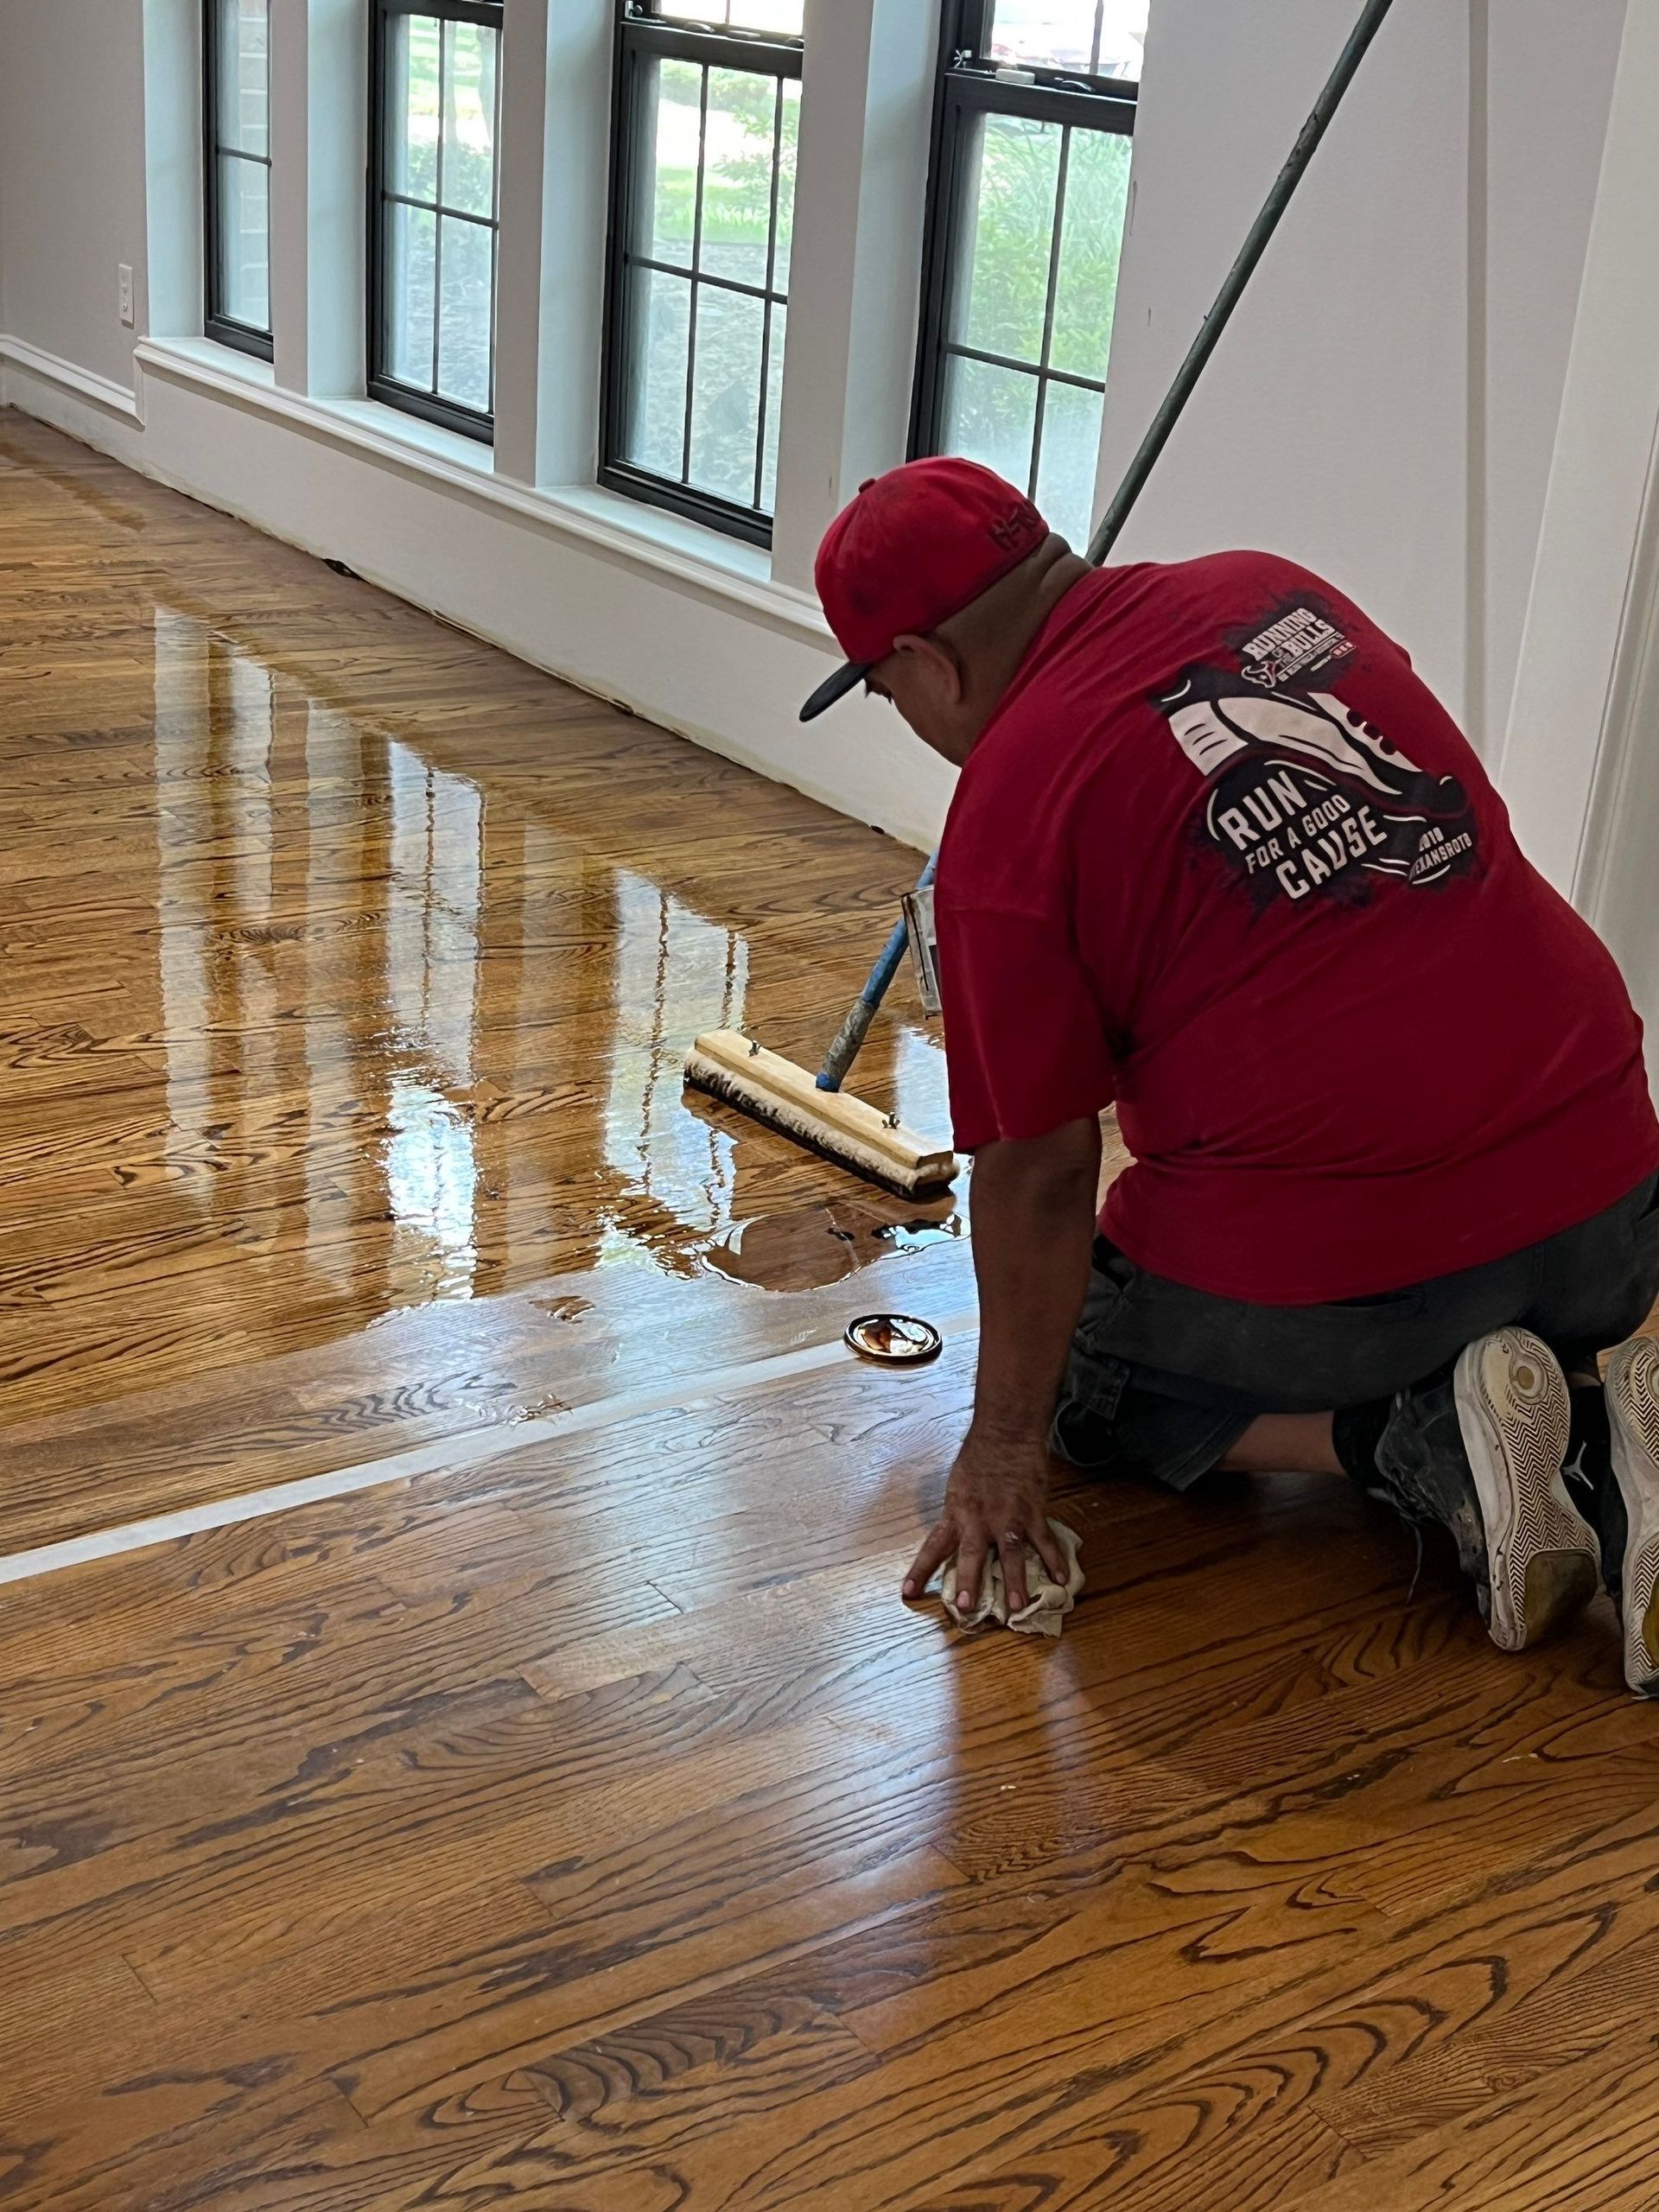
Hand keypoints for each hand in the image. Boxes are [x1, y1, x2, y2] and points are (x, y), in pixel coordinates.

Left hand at [903, 1429, 1066, 1615]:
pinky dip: (1054, 1560)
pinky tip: (1061, 1580)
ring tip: (1017, 1607)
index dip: (921, 1571)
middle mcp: (979, 1519)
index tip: (907, 1594)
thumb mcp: (958, 1487)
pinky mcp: (1033, 1511)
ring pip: (1011, 1553)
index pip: (934, 1546)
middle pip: (972, 1554)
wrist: (1005, 1433)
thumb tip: (958, 1541)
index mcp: (956, 1513)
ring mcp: (1009, 1517)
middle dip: (969, 1581)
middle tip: (965, 1608)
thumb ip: (960, 1516)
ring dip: (1014, 1581)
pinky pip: (1044, 1541)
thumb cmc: (978, 1459)